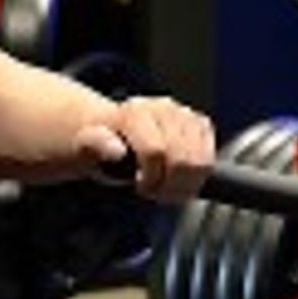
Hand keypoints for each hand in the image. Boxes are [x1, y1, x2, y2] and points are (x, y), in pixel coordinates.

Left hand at [73, 96, 214, 203]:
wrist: (116, 132)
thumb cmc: (102, 145)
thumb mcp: (86, 148)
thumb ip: (94, 146)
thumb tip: (116, 150)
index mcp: (135, 111)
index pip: (156, 152)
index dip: (150, 179)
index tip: (139, 185)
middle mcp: (163, 107)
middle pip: (182, 161)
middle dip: (168, 186)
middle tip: (153, 191)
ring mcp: (185, 115)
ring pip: (201, 163)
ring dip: (184, 186)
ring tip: (166, 188)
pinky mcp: (201, 124)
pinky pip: (211, 160)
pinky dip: (197, 179)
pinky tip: (178, 180)